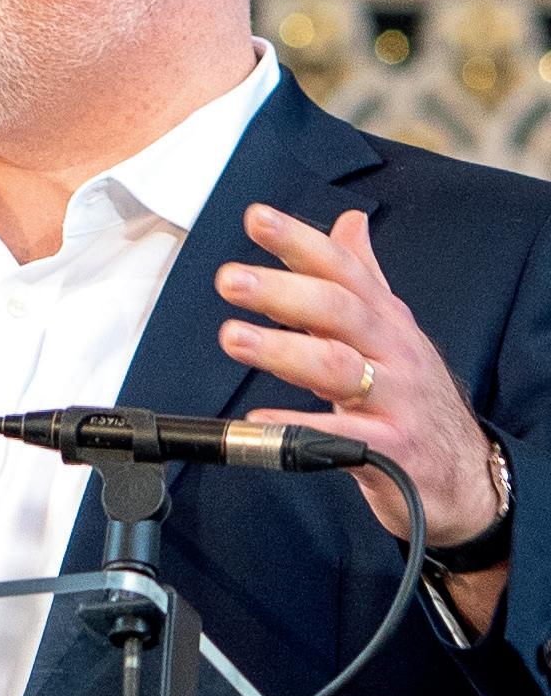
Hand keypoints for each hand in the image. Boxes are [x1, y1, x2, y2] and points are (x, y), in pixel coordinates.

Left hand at [215, 205, 506, 631]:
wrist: (465, 477)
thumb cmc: (414, 401)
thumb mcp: (393, 334)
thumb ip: (365, 279)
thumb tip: (348, 221)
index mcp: (387, 320)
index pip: (343, 269)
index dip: (300, 241)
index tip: (256, 218)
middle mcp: (395, 352)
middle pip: (340, 309)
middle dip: (283, 290)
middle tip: (230, 279)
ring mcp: (395, 400)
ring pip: (338, 366)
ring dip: (283, 350)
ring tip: (232, 337)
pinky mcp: (391, 450)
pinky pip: (339, 436)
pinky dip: (296, 427)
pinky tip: (256, 421)